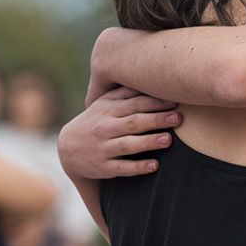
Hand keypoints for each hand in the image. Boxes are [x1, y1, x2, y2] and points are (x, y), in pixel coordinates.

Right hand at [57, 87, 180, 179]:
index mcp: (108, 110)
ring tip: (168, 140)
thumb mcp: (105, 104)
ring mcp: (103, 148)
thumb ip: (125, 93)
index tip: (175, 102)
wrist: (68, 149)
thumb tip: (152, 78)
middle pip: (133, 122)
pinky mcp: (103, 167)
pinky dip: (138, 167)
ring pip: (128, 144)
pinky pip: (122, 168)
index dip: (155, 103)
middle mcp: (105, 128)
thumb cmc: (96, 121)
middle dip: (156, 120)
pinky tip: (155, 165)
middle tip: (178, 118)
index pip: (134, 104)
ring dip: (148, 142)